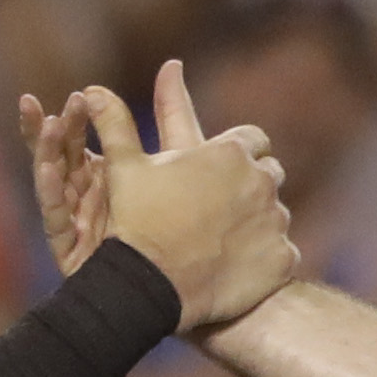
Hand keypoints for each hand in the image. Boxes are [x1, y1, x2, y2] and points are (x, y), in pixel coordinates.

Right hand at [33, 61, 296, 327]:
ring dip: (258, 221)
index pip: (252, 139)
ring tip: (226, 240)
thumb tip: (93, 89)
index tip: (220, 170)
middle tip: (222, 207)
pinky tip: (240, 267)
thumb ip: (116, 126)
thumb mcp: (125, 168)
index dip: (235, 153)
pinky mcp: (282, 260)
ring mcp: (275, 222)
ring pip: (277, 214)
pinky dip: (266, 259)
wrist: (149, 286)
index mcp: (229, 152)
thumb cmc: (136, 222)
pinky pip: (283, 253)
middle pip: (268, 173)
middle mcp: (261, 181)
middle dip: (249, 185)